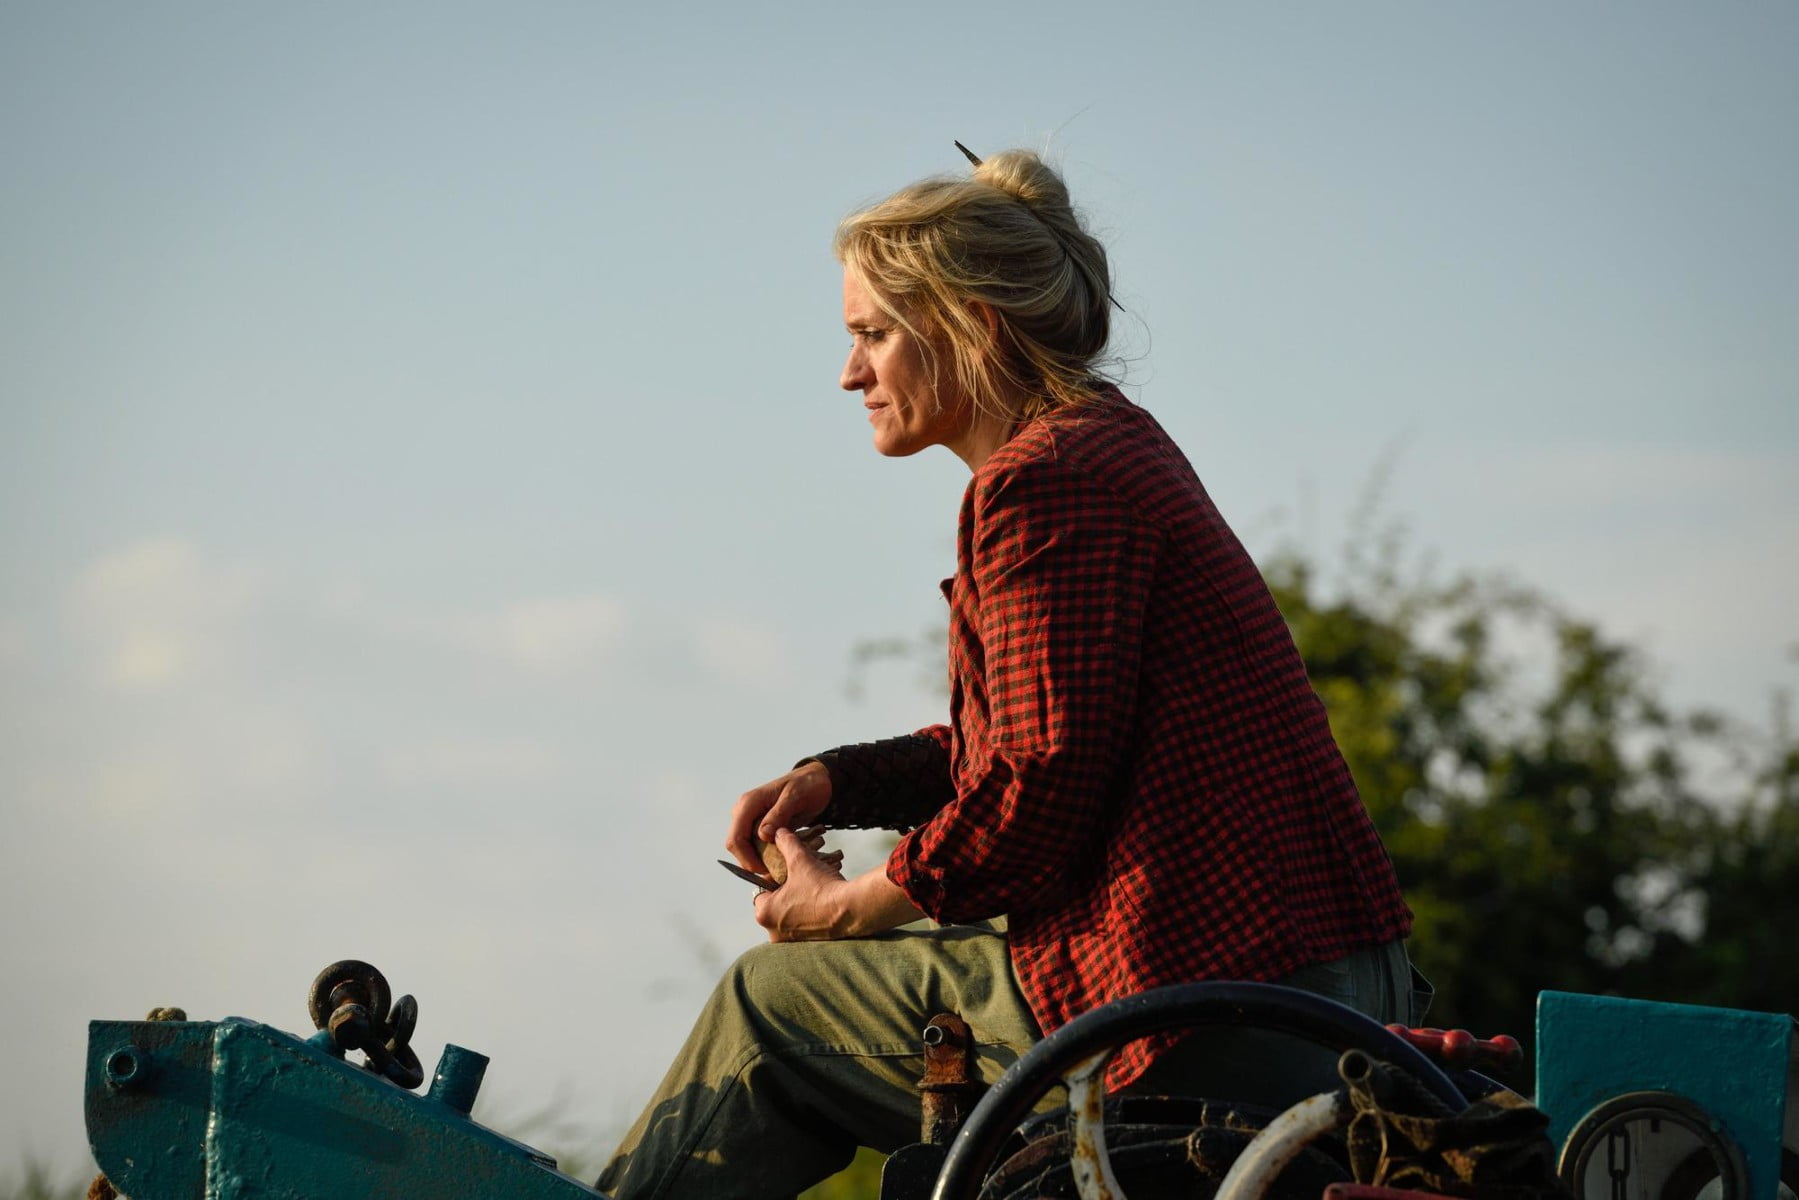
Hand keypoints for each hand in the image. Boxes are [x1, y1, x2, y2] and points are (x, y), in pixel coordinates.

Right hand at [727, 761, 830, 872]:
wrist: (816, 780)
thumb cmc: (807, 785)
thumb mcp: (796, 797)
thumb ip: (779, 814)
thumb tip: (762, 835)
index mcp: (749, 803)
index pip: (736, 838)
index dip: (746, 858)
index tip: (765, 869)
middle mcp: (745, 812)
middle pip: (737, 846)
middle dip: (752, 861)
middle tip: (775, 872)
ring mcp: (751, 819)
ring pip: (745, 848)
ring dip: (759, 860)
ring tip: (781, 867)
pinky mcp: (759, 826)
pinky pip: (756, 846)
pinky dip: (766, 855)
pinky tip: (782, 860)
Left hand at [753, 829, 923, 941]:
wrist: (852, 909)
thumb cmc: (822, 886)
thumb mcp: (800, 859)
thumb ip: (786, 843)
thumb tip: (779, 832)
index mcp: (764, 913)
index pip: (760, 888)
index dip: (772, 875)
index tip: (787, 869)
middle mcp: (773, 932)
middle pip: (774, 902)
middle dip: (786, 888)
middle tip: (801, 877)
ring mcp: (791, 941)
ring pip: (789, 913)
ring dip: (798, 900)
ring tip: (813, 887)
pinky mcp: (807, 944)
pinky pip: (802, 924)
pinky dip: (809, 912)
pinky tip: (821, 900)